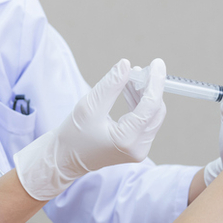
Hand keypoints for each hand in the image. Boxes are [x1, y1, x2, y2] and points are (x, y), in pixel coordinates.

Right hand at [14, 59, 166, 200]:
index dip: (156, 82)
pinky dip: (140, 104)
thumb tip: (126, 65)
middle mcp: (138, 148)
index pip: (150, 106)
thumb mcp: (89, 106)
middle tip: (137, 69)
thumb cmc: (73, 134)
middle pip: (155, 111)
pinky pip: (146, 121)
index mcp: (126, 140)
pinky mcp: (137, 148)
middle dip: (150, 87)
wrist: (65, 159)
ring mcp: (140, 150)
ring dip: (144, 95)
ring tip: (130, 77)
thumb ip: (110, 85)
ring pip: (152, 115)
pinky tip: (130, 90)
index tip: (157, 63)